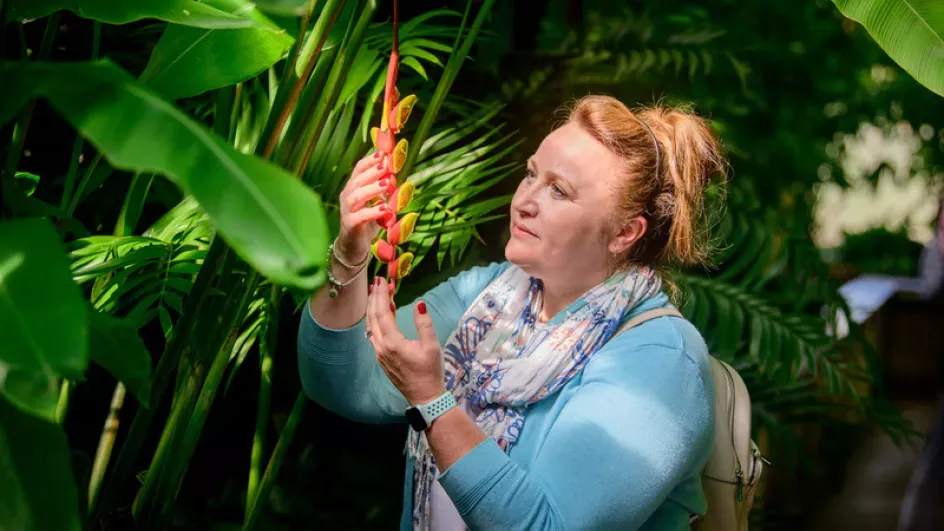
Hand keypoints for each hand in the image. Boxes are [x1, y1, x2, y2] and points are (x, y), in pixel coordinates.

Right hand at [337, 152, 394, 261]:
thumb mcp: (377, 202)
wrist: (354, 247)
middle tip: (386, 166)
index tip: (383, 153)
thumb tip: (395, 174)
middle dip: (372, 171)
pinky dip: (373, 212)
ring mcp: (347, 210)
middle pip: (357, 179)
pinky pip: (360, 216)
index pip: (359, 169)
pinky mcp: (350, 225)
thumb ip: (384, 190)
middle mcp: (347, 196)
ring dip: (373, 188)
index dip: (370, 160)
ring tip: (387, 184)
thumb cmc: (367, 222)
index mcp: (353, 187)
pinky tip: (385, 209)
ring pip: (356, 195)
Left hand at [367, 277, 445, 404]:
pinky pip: (373, 334)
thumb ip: (424, 324)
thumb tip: (420, 304)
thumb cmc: (430, 371)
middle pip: (372, 317)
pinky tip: (382, 314)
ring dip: (373, 308)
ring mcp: (379, 353)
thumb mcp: (432, 346)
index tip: (381, 280)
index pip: (383, 312)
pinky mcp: (381, 358)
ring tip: (378, 293)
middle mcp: (381, 347)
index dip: (381, 295)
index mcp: (392, 342)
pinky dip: (375, 320)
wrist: (424, 396)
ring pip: (370, 325)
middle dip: (374, 298)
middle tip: (377, 281)